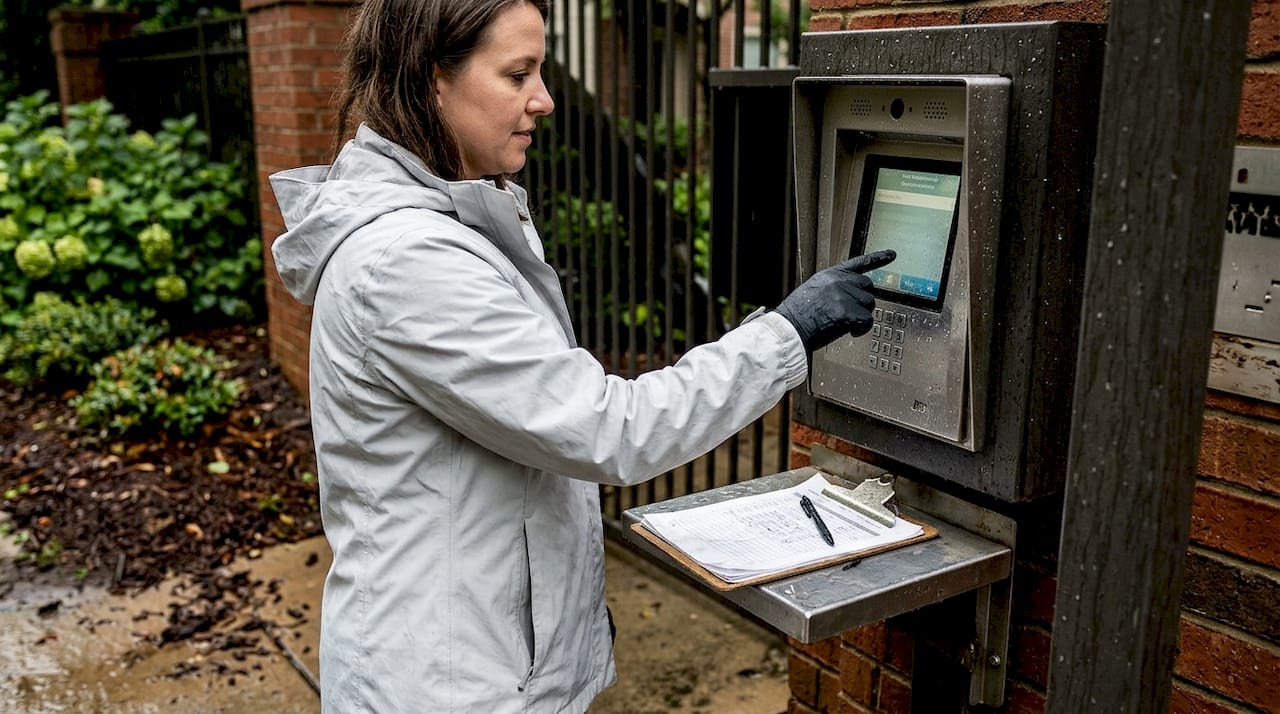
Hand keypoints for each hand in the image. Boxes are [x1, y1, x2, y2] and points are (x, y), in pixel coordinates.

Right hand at [774, 250, 896, 351]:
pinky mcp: (847, 311)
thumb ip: (834, 289)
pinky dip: (861, 330)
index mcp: (830, 275)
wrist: (789, 329)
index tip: (892, 254)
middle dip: (863, 302)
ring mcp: (843, 295)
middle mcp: (839, 281)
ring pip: (869, 305)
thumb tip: (851, 298)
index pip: (859, 263)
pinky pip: (867, 321)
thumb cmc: (798, 316)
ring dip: (861, 317)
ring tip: (844, 323)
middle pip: (868, 288)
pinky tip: (849, 332)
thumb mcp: (814, 291)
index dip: (878, 258)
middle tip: (850, 314)